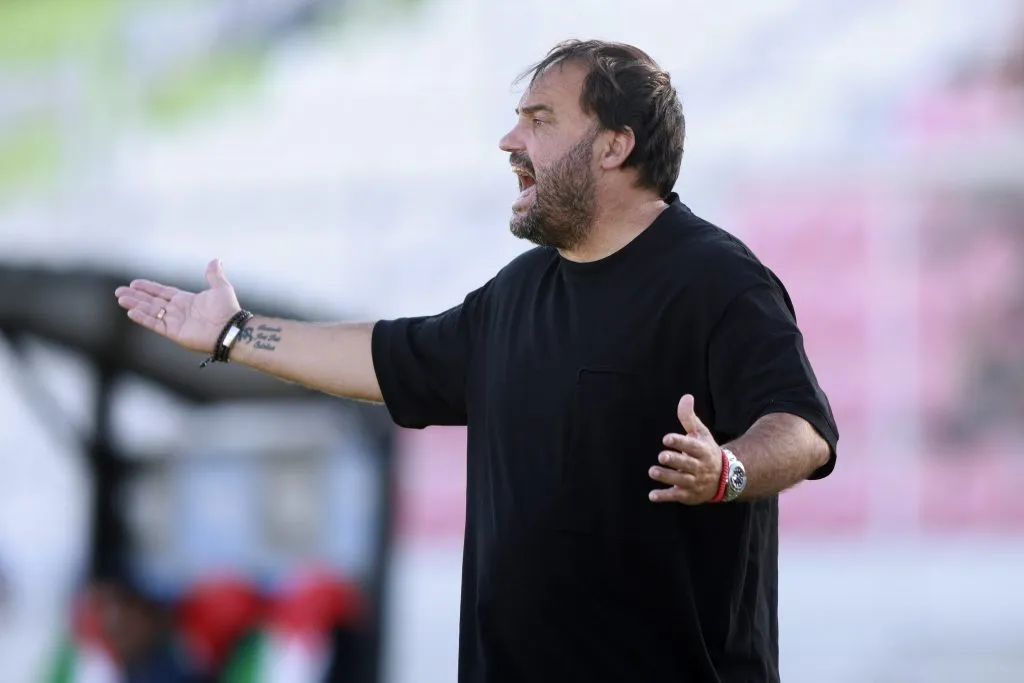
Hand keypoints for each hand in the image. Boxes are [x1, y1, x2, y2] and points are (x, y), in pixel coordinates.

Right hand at [114, 259, 240, 353]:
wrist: (231, 329)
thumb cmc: (228, 310)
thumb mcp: (220, 288)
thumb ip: (213, 275)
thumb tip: (216, 260)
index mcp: (186, 300)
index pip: (162, 292)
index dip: (148, 288)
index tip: (134, 283)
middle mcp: (178, 311)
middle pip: (152, 302)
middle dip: (135, 296)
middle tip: (119, 291)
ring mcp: (175, 322)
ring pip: (150, 311)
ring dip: (135, 305)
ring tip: (120, 299)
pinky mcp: (174, 333)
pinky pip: (155, 324)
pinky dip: (144, 318)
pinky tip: (131, 312)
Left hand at [648, 394, 723, 504]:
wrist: (725, 478)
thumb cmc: (706, 451)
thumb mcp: (701, 433)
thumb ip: (689, 417)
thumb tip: (686, 396)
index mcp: (703, 451)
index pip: (692, 447)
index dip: (679, 442)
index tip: (666, 438)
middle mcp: (700, 468)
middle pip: (687, 464)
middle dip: (675, 460)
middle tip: (661, 456)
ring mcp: (695, 483)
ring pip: (681, 481)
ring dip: (667, 477)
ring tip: (653, 471)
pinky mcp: (688, 495)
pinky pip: (676, 496)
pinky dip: (664, 496)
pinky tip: (652, 495)